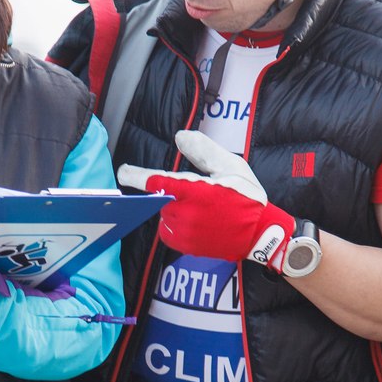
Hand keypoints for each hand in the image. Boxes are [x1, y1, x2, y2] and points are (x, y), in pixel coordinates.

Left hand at [120, 129, 294, 268]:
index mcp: (196, 191)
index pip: (159, 181)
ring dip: (176, 206)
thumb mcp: (230, 167)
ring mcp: (184, 232)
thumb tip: (179, 136)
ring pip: (165, 212)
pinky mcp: (184, 246)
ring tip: (205, 209)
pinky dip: (177, 222)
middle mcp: (186, 213)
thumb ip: (202, 150)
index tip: (123, 172)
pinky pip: (169, 230)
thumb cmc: (247, 197)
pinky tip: (199, 221)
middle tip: (202, 193)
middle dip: (175, 191)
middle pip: (163, 196)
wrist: (259, 234)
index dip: (137, 176)